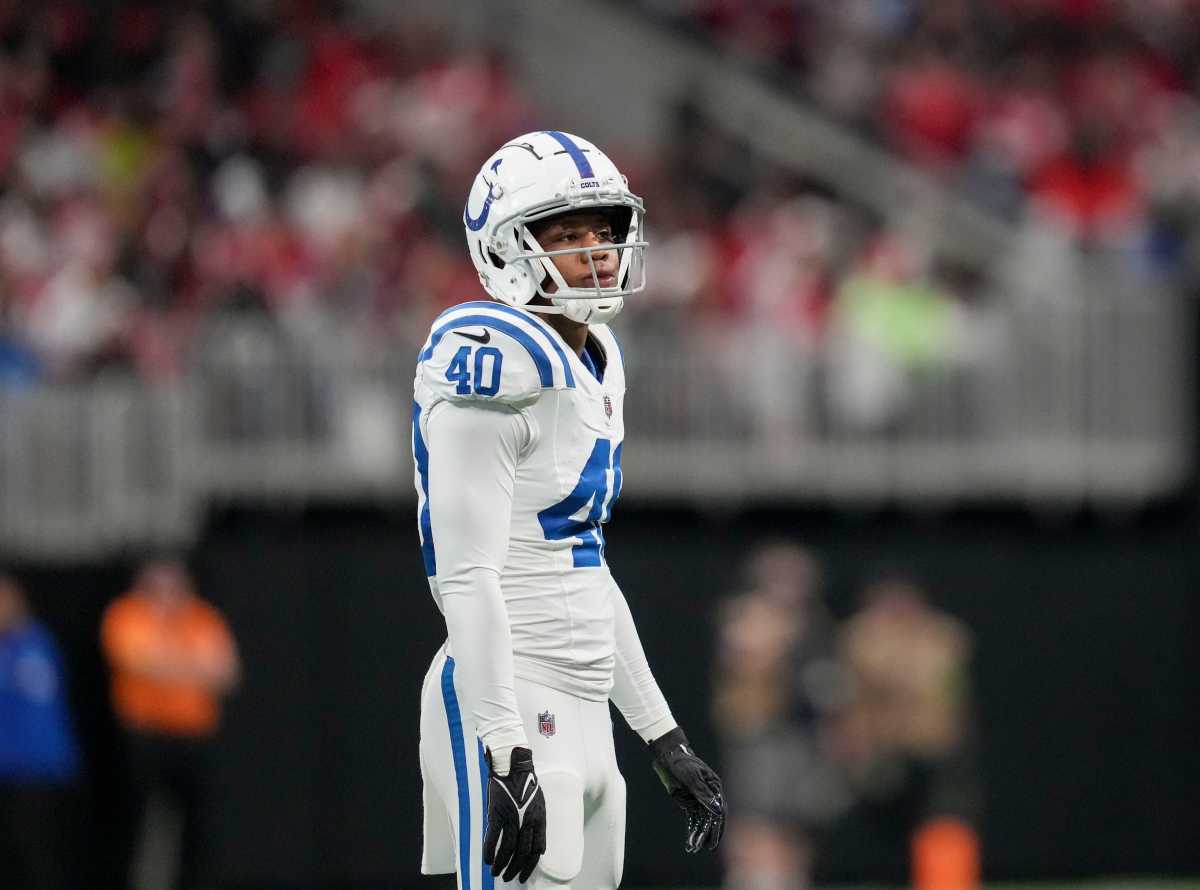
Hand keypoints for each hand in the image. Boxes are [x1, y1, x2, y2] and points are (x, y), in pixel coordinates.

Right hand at [483, 746, 546, 881]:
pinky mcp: (497, 814)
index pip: (536, 851)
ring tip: (495, 872)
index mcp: (539, 820)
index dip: (529, 866)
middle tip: (507, 877)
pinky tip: (487, 859)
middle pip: (521, 853)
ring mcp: (512, 818)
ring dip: (501, 864)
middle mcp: (527, 822)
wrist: (513, 766)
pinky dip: (489, 852)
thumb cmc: (526, 783)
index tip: (523, 876)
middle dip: (514, 869)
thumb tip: (536, 845)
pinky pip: (493, 839)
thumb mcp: (539, 804)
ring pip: (507, 850)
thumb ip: (537, 824)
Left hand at [650, 727, 724, 852]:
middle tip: (705, 848)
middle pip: (711, 818)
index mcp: (715, 788)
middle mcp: (709, 795)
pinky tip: (689, 841)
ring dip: (699, 835)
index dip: (719, 826)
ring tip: (693, 848)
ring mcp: (699, 799)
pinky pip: (692, 819)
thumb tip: (717, 812)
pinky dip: (691, 830)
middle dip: (708, 834)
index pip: (720, 811)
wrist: (668, 756)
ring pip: (702, 821)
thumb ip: (704, 794)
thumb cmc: (682, 763)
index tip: (715, 840)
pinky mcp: (689, 802)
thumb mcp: (692, 777)